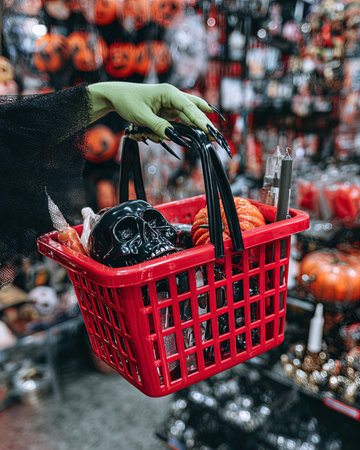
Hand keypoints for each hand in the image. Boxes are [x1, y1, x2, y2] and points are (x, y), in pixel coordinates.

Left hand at [87, 82, 223, 145]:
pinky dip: (185, 128)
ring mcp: (171, 105)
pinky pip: (180, 121)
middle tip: (214, 136)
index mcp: (168, 93)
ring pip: (189, 116)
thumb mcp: (141, 116)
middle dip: (204, 123)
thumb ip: (157, 126)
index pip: (189, 107)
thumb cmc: (128, 101)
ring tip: (208, 138)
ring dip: (196, 127)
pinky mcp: (167, 112)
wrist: (117, 96)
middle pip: (193, 111)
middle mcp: (173, 97)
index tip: (209, 130)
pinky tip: (196, 134)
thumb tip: (171, 136)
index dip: (201, 119)